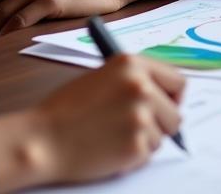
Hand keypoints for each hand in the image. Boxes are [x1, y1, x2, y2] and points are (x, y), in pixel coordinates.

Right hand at [0, 55, 184, 191]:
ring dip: (144, 140)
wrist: (44, 139)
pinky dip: (132, 156)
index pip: (176, 80)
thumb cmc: (67, 109)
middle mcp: (141, 87)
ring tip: (113, 135)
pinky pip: (147, 155)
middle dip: (161, 124)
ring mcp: (140, 117)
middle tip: (138, 129)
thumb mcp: (103, 77)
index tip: (167, 106)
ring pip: (162, 137)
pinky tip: (109, 148)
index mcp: (132, 64)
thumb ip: (134, 80)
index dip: (173, 96)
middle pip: (176, 113)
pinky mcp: (136, 146)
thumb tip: (163, 94)